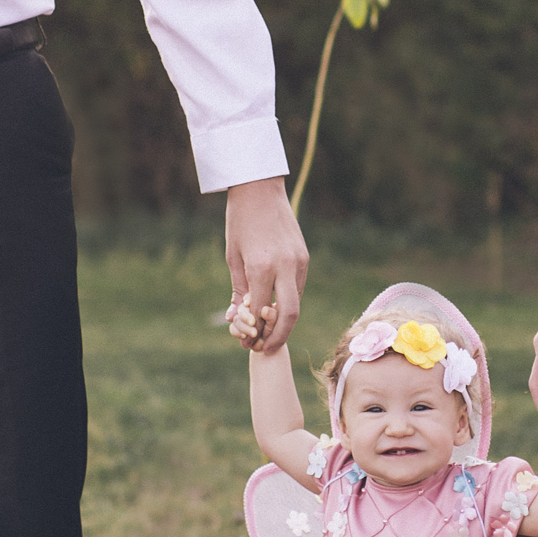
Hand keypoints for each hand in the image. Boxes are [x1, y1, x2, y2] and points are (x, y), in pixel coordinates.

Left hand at [225, 176, 309, 351]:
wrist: (260, 189)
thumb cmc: (240, 222)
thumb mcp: (233, 257)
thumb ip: (239, 290)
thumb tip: (237, 319)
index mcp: (261, 267)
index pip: (261, 311)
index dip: (255, 331)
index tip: (248, 343)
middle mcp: (284, 266)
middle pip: (289, 315)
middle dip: (278, 336)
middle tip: (267, 348)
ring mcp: (298, 262)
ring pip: (297, 302)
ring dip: (284, 321)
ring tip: (270, 331)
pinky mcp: (304, 257)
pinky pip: (298, 287)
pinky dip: (288, 302)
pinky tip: (276, 308)